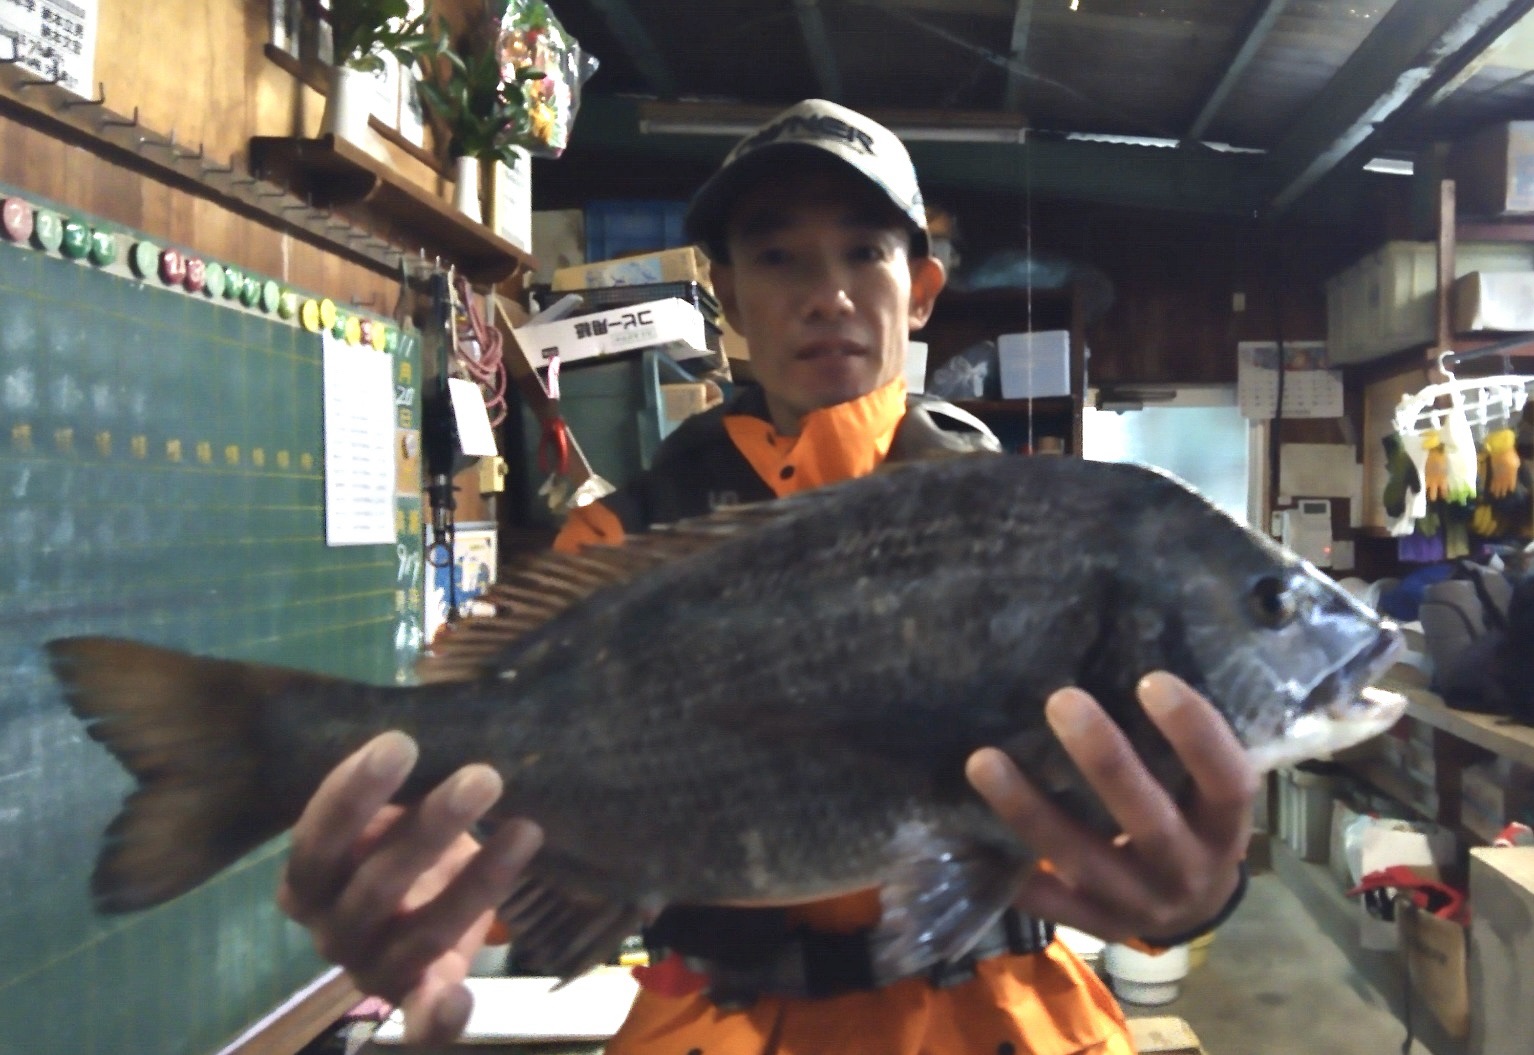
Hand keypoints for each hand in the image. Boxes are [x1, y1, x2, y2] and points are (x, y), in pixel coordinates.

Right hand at [277, 732, 542, 1043]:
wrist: (421, 888)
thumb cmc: (401, 827)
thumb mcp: (391, 800)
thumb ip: (400, 776)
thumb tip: (441, 712)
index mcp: (309, 875)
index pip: (319, 836)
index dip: (354, 792)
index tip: (402, 741)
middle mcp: (331, 926)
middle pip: (376, 884)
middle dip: (432, 827)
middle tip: (485, 775)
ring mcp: (373, 966)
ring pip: (421, 933)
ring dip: (477, 883)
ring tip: (526, 830)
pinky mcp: (416, 995)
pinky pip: (420, 1019)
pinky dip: (438, 1018)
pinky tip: (463, 1000)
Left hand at [967, 673, 1256, 943]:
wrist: (1190, 908)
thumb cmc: (1190, 819)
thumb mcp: (1201, 791)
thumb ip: (1174, 747)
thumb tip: (1114, 653)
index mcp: (1224, 829)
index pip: (1225, 781)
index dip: (1196, 734)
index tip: (1153, 679)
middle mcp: (1188, 872)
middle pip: (1147, 821)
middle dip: (1104, 761)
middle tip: (1059, 700)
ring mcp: (1139, 906)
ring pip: (1082, 858)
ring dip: (1030, 811)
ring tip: (983, 760)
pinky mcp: (1094, 926)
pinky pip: (1046, 901)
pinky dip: (1008, 868)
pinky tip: (966, 831)